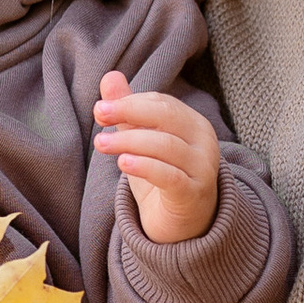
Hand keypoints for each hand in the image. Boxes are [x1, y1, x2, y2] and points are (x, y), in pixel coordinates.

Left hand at [94, 74, 221, 247]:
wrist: (183, 225)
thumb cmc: (163, 177)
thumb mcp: (142, 142)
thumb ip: (128, 112)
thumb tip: (109, 77)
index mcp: (192, 124)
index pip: (161, 103)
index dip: (129, 102)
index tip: (100, 108)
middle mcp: (203, 141)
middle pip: (166, 117)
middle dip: (129, 112)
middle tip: (99, 115)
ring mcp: (202, 168)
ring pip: (165, 146)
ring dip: (129, 141)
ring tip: (101, 144)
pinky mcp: (194, 194)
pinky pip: (170, 176)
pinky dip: (146, 167)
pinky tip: (123, 163)